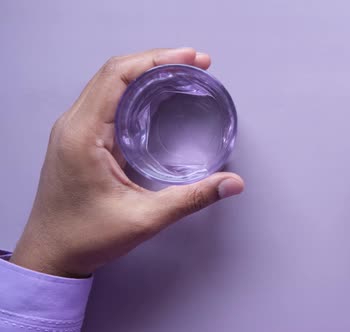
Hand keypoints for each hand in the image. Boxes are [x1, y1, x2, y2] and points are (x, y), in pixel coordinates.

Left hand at [10, 48, 243, 277]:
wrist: (51, 255)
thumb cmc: (85, 237)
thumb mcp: (144, 219)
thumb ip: (191, 198)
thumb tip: (231, 184)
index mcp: (83, 135)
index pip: (117, 76)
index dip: (156, 60)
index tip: (189, 59)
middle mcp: (74, 124)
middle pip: (115, 72)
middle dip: (158, 62)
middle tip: (195, 64)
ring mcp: (74, 129)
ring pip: (110, 83)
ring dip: (146, 73)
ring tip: (182, 74)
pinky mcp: (80, 138)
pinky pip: (108, 100)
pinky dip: (135, 91)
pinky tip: (158, 97)